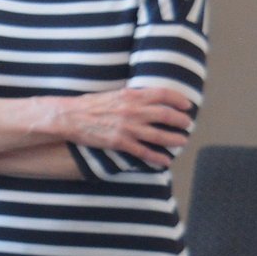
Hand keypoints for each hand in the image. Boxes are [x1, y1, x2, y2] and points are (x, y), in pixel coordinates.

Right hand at [54, 87, 193, 166]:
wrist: (69, 117)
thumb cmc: (89, 105)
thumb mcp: (114, 94)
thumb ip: (132, 97)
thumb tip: (147, 99)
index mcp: (132, 95)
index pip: (163, 94)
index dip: (179, 100)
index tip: (187, 105)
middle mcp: (133, 111)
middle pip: (166, 115)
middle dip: (181, 121)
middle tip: (188, 124)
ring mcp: (127, 128)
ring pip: (159, 135)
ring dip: (174, 139)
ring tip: (182, 141)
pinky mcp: (119, 142)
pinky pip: (143, 151)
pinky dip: (156, 157)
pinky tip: (165, 161)